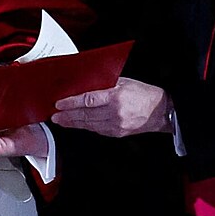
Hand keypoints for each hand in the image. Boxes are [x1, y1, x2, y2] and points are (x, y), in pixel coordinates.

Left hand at [51, 76, 170, 137]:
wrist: (159, 111)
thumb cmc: (142, 93)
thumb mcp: (124, 82)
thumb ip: (104, 83)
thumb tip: (84, 83)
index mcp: (116, 97)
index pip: (88, 100)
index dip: (71, 103)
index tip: (59, 104)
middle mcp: (115, 112)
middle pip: (85, 115)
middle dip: (67, 116)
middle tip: (55, 115)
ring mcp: (116, 125)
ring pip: (88, 125)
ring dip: (73, 123)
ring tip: (61, 121)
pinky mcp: (116, 133)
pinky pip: (96, 130)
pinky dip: (85, 127)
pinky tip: (77, 124)